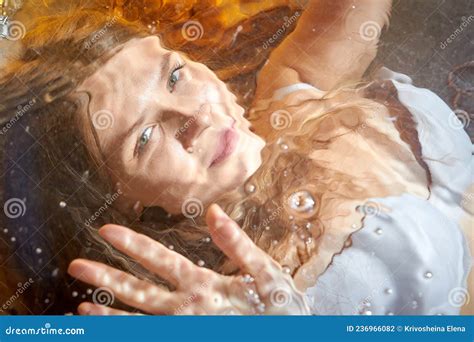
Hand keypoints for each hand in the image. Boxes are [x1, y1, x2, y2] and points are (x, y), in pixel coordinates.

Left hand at [68, 204, 310, 314]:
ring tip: (81, 305)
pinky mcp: (185, 340)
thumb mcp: (266, 272)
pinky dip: (125, 332)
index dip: (132, 244)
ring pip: (137, 321)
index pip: (161, 260)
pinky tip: (107, 327)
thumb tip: (215, 212)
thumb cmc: (279, 310)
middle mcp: (187, 309)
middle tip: (75, 266)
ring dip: (108, 312)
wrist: (287, 337)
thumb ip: (238, 243)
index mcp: (204, 285)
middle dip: (106, 276)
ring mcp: (183, 329)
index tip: (106, 230)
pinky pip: (148, 338)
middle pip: (139, 291)